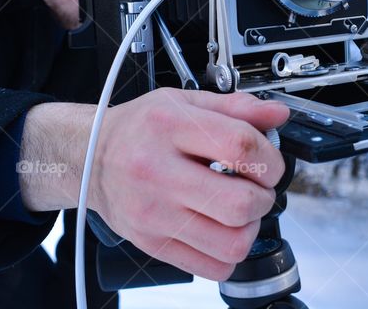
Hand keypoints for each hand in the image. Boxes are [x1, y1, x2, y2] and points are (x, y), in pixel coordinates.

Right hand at [92, 88, 288, 280]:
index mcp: (169, 127)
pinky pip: (213, 267)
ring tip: (239, 209)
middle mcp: (157, 171)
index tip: (269, 161)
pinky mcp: (152, 244)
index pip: (241, 146)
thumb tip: (278, 114)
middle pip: (241, 202)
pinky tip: (220, 229)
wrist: (90, 158)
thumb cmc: (139, 129)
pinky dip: (229, 253)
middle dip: (264, 196)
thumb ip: (236, 107)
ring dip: (250, 227)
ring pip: (231, 243)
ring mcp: (154, 213)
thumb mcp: (184, 101)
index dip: (270, 157)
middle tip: (257, 187)